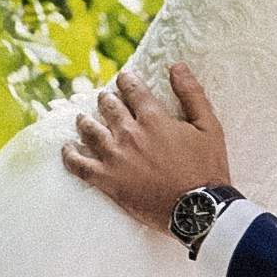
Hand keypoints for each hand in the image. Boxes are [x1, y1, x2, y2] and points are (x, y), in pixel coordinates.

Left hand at [62, 62, 234, 229]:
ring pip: (89, 130)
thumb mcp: (209, 126)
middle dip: (106, 98)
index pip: (131, 88)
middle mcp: (129, 133)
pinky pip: (79, 164)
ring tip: (83, 118)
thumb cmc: (207, 169)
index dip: (126, 79)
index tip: (124, 79)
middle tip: (106, 99)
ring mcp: (115, 158)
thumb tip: (177, 67)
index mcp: (152, 118)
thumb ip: (192, 94)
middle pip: (108, 106)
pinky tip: (67, 149)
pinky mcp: (107, 181)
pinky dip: (69, 155)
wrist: (197, 210)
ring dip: (85, 120)